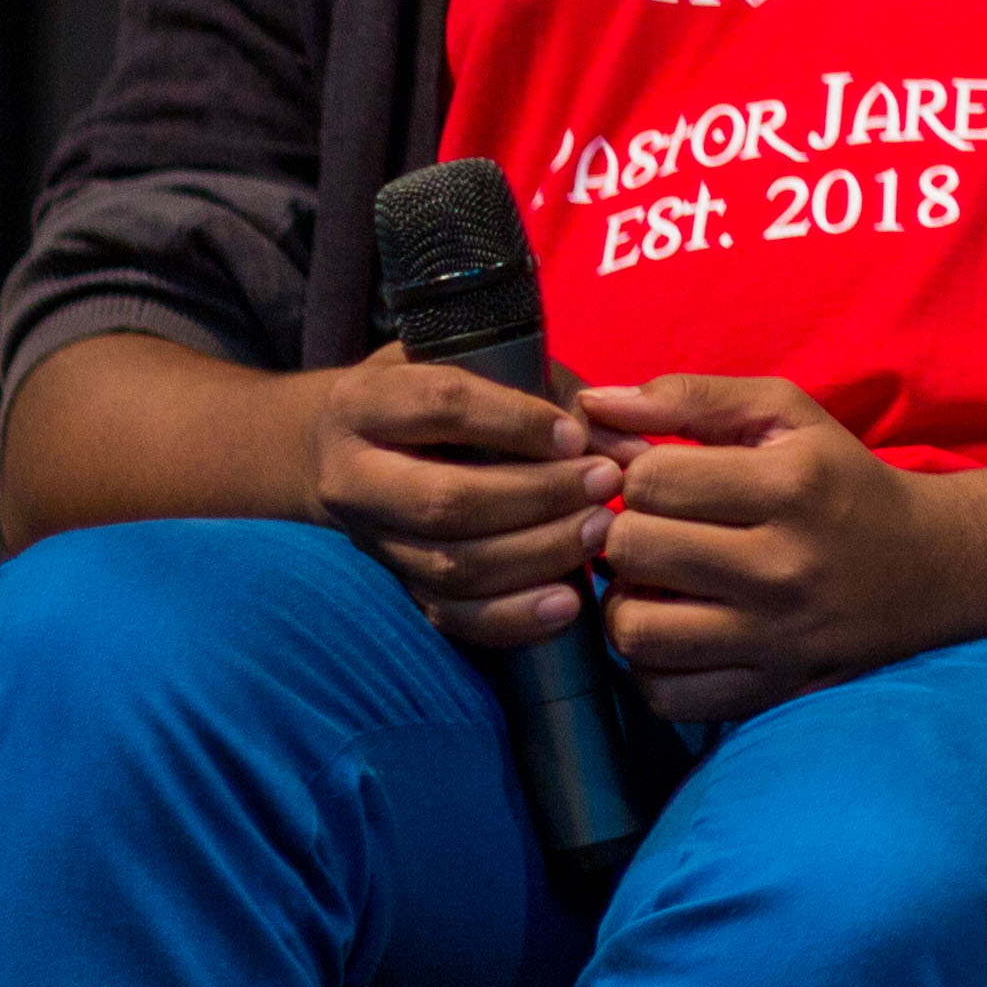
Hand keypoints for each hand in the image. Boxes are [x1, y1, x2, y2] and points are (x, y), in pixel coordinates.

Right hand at [308, 344, 616, 649]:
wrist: (352, 448)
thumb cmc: (442, 398)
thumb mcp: (488, 369)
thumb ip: (560, 398)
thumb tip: (634, 449)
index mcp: (367, 401)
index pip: (442, 406)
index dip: (517, 422)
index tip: (575, 435)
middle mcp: (353, 477)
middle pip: (446, 501)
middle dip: (537, 497)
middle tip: (604, 484)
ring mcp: (371, 540)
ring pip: (452, 565)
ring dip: (537, 554)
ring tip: (599, 532)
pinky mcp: (396, 586)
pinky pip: (450, 616)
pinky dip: (512, 615)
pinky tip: (566, 603)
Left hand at [581, 377, 986, 726]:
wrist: (928, 568)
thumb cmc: (841, 480)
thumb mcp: (786, 417)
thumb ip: (690, 398)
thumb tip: (592, 406)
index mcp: (789, 486)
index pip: (650, 480)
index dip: (638, 475)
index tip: (662, 482)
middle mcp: (782, 565)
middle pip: (631, 551)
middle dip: (627, 535)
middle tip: (653, 532)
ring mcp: (775, 637)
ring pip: (635, 631)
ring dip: (628, 605)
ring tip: (656, 585)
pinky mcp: (770, 691)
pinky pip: (664, 695)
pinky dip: (652, 666)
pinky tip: (676, 632)